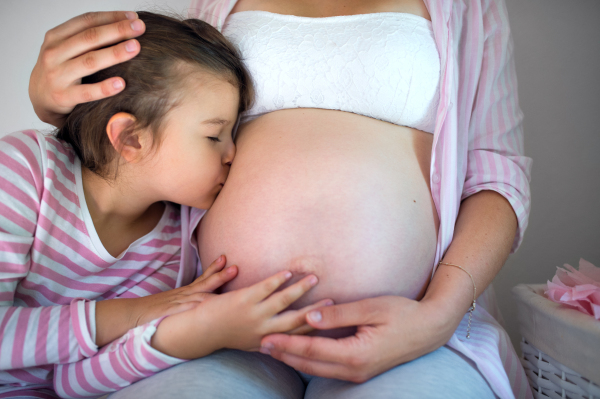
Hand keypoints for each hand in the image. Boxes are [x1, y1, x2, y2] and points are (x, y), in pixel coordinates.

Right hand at [29, 11, 144, 126]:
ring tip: (136, 48)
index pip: (87, 21)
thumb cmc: (61, 70)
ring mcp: (57, 75)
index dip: (112, 17)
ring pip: (89, 61)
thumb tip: (127, 24)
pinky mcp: (63, 97)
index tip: (134, 17)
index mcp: (56, 36)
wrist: (40, 99)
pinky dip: (104, 87)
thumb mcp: (67, 49)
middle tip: (140, 28)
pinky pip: (87, 92)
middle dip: (117, 30)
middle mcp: (54, 53)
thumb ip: (88, 38)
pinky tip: (121, 84)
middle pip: (90, 38)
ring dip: (114, 53)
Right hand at [128, 255, 237, 326]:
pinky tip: (208, 304)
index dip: (214, 269)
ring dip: (213, 286)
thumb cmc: (152, 312)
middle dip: (220, 275)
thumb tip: (204, 304)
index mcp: (183, 293)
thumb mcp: (172, 305)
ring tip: (227, 278)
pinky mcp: (170, 313)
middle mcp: (182, 295)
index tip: (225, 259)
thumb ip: (187, 303)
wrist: (130, 315)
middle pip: (204, 283)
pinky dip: (196, 305)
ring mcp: (176, 303)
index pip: (202, 279)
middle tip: (235, 267)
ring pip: (198, 294)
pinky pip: (186, 309)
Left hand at [151, 271, 332, 358]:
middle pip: (296, 319)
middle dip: (315, 310)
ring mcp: (254, 314)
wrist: (197, 330)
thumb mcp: (246, 342)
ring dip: (300, 289)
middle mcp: (263, 330)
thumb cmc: (222, 333)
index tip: (328, 319)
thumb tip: (280, 338)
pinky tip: (287, 272)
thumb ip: (264, 339)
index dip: (313, 326)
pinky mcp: (244, 299)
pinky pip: (265, 288)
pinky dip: (277, 280)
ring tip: (313, 278)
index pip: (295, 334)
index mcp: (266, 340)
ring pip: (283, 301)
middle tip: (332, 300)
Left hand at [260, 295, 457, 382]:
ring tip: (273, 350)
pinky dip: (309, 360)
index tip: (266, 337)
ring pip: (317, 369)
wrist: (430, 329)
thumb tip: (309, 316)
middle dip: (284, 355)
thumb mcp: (370, 308)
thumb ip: (338, 314)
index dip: (287, 344)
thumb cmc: (403, 314)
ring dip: (294, 359)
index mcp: (356, 354)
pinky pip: (328, 367)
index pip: (312, 350)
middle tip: (260, 344)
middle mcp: (354, 369)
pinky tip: (299, 352)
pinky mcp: (360, 369)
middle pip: (310, 364)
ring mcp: (357, 373)